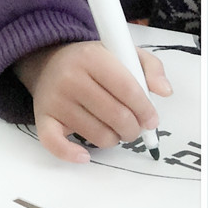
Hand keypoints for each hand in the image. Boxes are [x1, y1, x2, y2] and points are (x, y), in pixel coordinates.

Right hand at [15, 40, 171, 162]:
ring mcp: (55, 99)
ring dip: (113, 139)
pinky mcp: (43, 117)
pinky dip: (71, 154)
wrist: (48, 60)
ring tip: (113, 129)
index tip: (151, 119)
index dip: (146, 110)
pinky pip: (55, 144)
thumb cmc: (91, 62)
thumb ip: (150, 67)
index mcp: (92, 57)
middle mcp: (71, 77)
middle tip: (134, 126)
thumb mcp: (122, 52)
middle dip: (133, 128)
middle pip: (116, 116)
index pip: (127, 89)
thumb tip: (164, 91)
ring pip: (98, 135)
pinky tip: (84, 155)